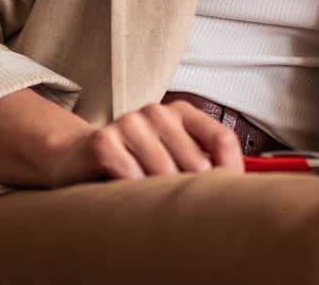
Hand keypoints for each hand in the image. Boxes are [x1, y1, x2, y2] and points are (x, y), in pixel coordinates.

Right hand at [47, 101, 244, 186]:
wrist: (78, 160)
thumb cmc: (134, 164)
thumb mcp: (172, 160)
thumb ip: (203, 165)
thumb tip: (239, 186)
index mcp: (181, 112)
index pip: (222, 139)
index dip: (229, 173)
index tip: (224, 198)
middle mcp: (157, 111)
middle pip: (195, 163)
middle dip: (190, 192)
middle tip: (177, 207)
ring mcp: (129, 122)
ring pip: (164, 173)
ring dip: (158, 196)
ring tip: (147, 199)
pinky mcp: (104, 140)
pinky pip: (132, 178)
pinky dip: (132, 195)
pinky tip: (124, 192)